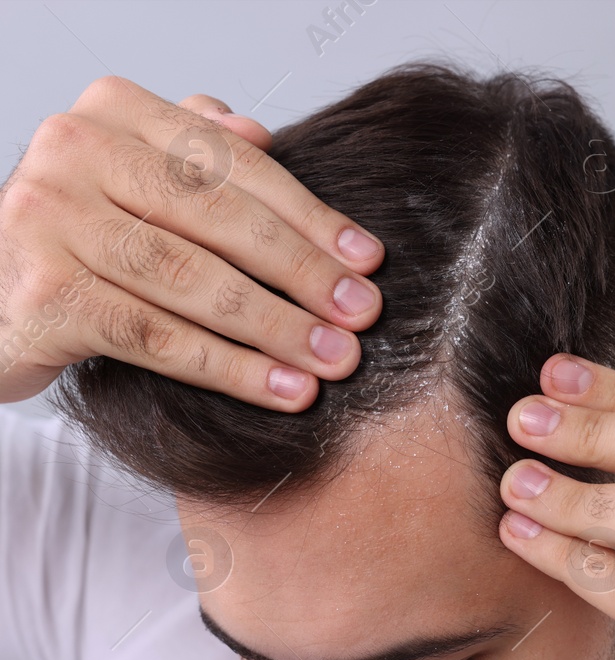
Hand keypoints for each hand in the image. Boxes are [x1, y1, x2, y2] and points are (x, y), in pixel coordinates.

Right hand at [0, 76, 384, 410]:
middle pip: (219, 218)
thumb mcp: (138, 180)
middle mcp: (72, 153)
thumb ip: (196, 149)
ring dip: (279, 327)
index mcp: (112, 113)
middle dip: (304, 272)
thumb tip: (265, 131)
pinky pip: (158, 338)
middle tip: (363, 313)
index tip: (369, 259)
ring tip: (336, 358)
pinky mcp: (43, 295)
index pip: (235, 162)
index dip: (310, 214)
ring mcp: (47, 221)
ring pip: (193, 280)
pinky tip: (285, 390)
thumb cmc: (85, 238)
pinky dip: (232, 369)